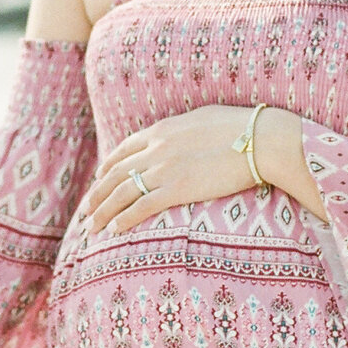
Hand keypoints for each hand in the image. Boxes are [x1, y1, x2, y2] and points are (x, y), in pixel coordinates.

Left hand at [84, 102, 322, 234]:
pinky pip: (140, 206)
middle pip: (115, 173)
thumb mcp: (205, 117)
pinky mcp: (177, 188)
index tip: (99, 177)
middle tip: (86, 209)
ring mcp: (164, 168)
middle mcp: (156, 147)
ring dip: (102, 210)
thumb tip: (185, 131)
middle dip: (97, 193)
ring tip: (90, 226)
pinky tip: (113, 230)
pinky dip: (123, 219)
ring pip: (121, 192)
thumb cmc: (244, 127)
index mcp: (163, 129)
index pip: (125, 149)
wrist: (262, 139)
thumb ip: (186, 128)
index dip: (108, 165)